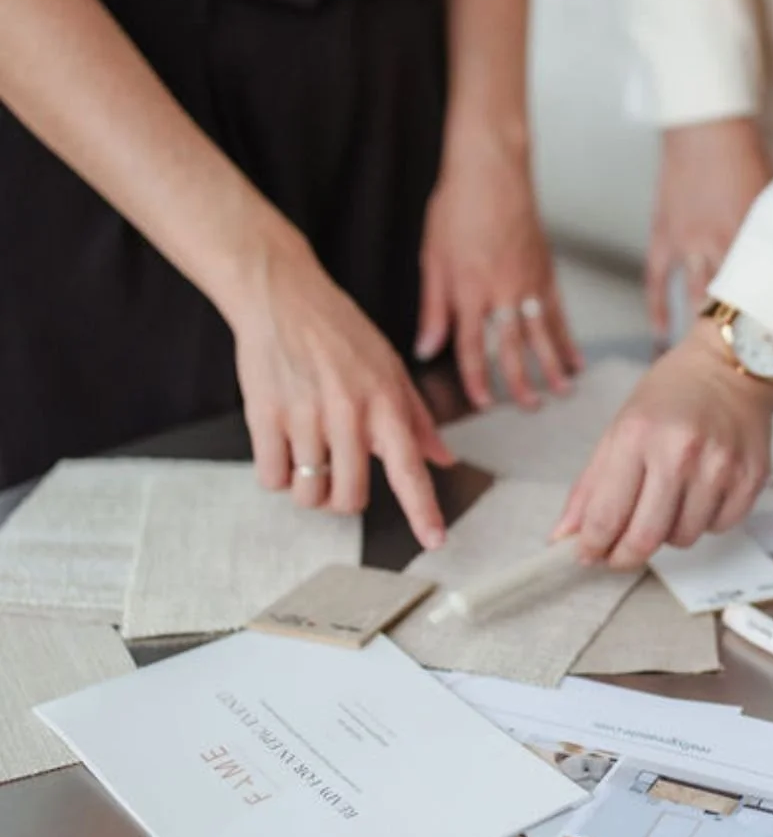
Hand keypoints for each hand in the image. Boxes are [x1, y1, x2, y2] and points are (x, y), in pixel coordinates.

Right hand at [229, 236, 452, 547]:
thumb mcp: (390, 367)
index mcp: (385, 402)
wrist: (282, 295)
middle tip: (337, 475)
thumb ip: (416, 419)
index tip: (435, 541)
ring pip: (308, 494)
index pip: (409, 468)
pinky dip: (275, 475)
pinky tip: (281, 448)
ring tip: (307, 456)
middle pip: (349, 499)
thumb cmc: (339, 331)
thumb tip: (443, 458)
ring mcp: (305, 415)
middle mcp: (348, 412)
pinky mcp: (265, 414)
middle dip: (343, 500)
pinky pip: (271, 478)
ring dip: (307, 489)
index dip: (423, 510)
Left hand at [415, 139, 581, 409]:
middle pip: (513, 348)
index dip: (477, 378)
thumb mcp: (433, 259)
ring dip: (552, 367)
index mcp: (470, 292)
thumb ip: (433, 309)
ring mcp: (529, 283)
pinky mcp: (546, 271)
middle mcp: (503, 293)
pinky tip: (575, 356)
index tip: (483, 401)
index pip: (472, 347)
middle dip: (520, 382)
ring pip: (542, 334)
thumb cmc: (458, 207)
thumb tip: (425, 347)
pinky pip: (559, 312)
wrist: (492, 170)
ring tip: (561, 391)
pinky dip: (568, 337)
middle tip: (529, 407)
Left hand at [553, 320, 772, 568]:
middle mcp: (680, 453)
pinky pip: (718, 528)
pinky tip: (700, 493)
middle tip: (619, 554)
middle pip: (645, 538)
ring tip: (668, 501)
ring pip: (683, 538)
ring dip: (668, 533)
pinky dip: (704, 521)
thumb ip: (591, 485)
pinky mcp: (750, 479)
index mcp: (637, 436)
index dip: (593, 546)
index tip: (588, 555)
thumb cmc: (672, 394)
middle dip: (625, 556)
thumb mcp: (620, 427)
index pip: (607, 515)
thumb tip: (565, 535)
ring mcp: (720, 468)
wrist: (732, 367)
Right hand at [649, 117, 771, 339]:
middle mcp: (720, 242)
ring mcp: (688, 243)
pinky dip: (659, 308)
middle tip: (749, 361)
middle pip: (732, 299)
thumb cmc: (745, 154)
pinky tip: (661, 333)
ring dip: (702, 328)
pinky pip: (658, 281)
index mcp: (753, 233)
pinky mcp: (664, 237)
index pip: (765, 286)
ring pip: (696, 296)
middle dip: (741, 331)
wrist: (705, 127)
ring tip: (707, 357)